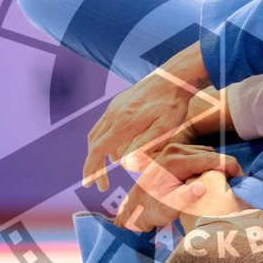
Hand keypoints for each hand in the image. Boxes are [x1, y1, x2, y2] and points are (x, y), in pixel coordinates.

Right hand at [84, 44, 210, 190]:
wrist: (173, 78)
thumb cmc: (172, 105)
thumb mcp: (164, 129)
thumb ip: (145, 147)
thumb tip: (126, 166)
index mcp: (122, 124)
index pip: (98, 150)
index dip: (91, 169)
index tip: (90, 185)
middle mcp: (113, 114)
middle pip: (94, 144)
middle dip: (94, 166)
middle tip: (102, 184)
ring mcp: (114, 107)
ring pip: (97, 133)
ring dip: (99, 152)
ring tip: (111, 167)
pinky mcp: (119, 103)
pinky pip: (105, 124)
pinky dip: (105, 139)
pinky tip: (119, 148)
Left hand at [115, 144, 242, 231]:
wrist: (136, 205)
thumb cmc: (154, 209)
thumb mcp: (169, 207)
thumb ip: (185, 197)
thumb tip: (203, 187)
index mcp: (174, 162)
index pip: (210, 158)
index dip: (229, 166)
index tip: (241, 177)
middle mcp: (174, 150)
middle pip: (210, 154)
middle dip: (226, 166)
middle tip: (237, 182)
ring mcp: (174, 149)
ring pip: (206, 153)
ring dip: (217, 164)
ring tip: (226, 181)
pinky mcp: (175, 152)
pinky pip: (199, 154)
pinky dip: (209, 163)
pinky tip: (212, 177)